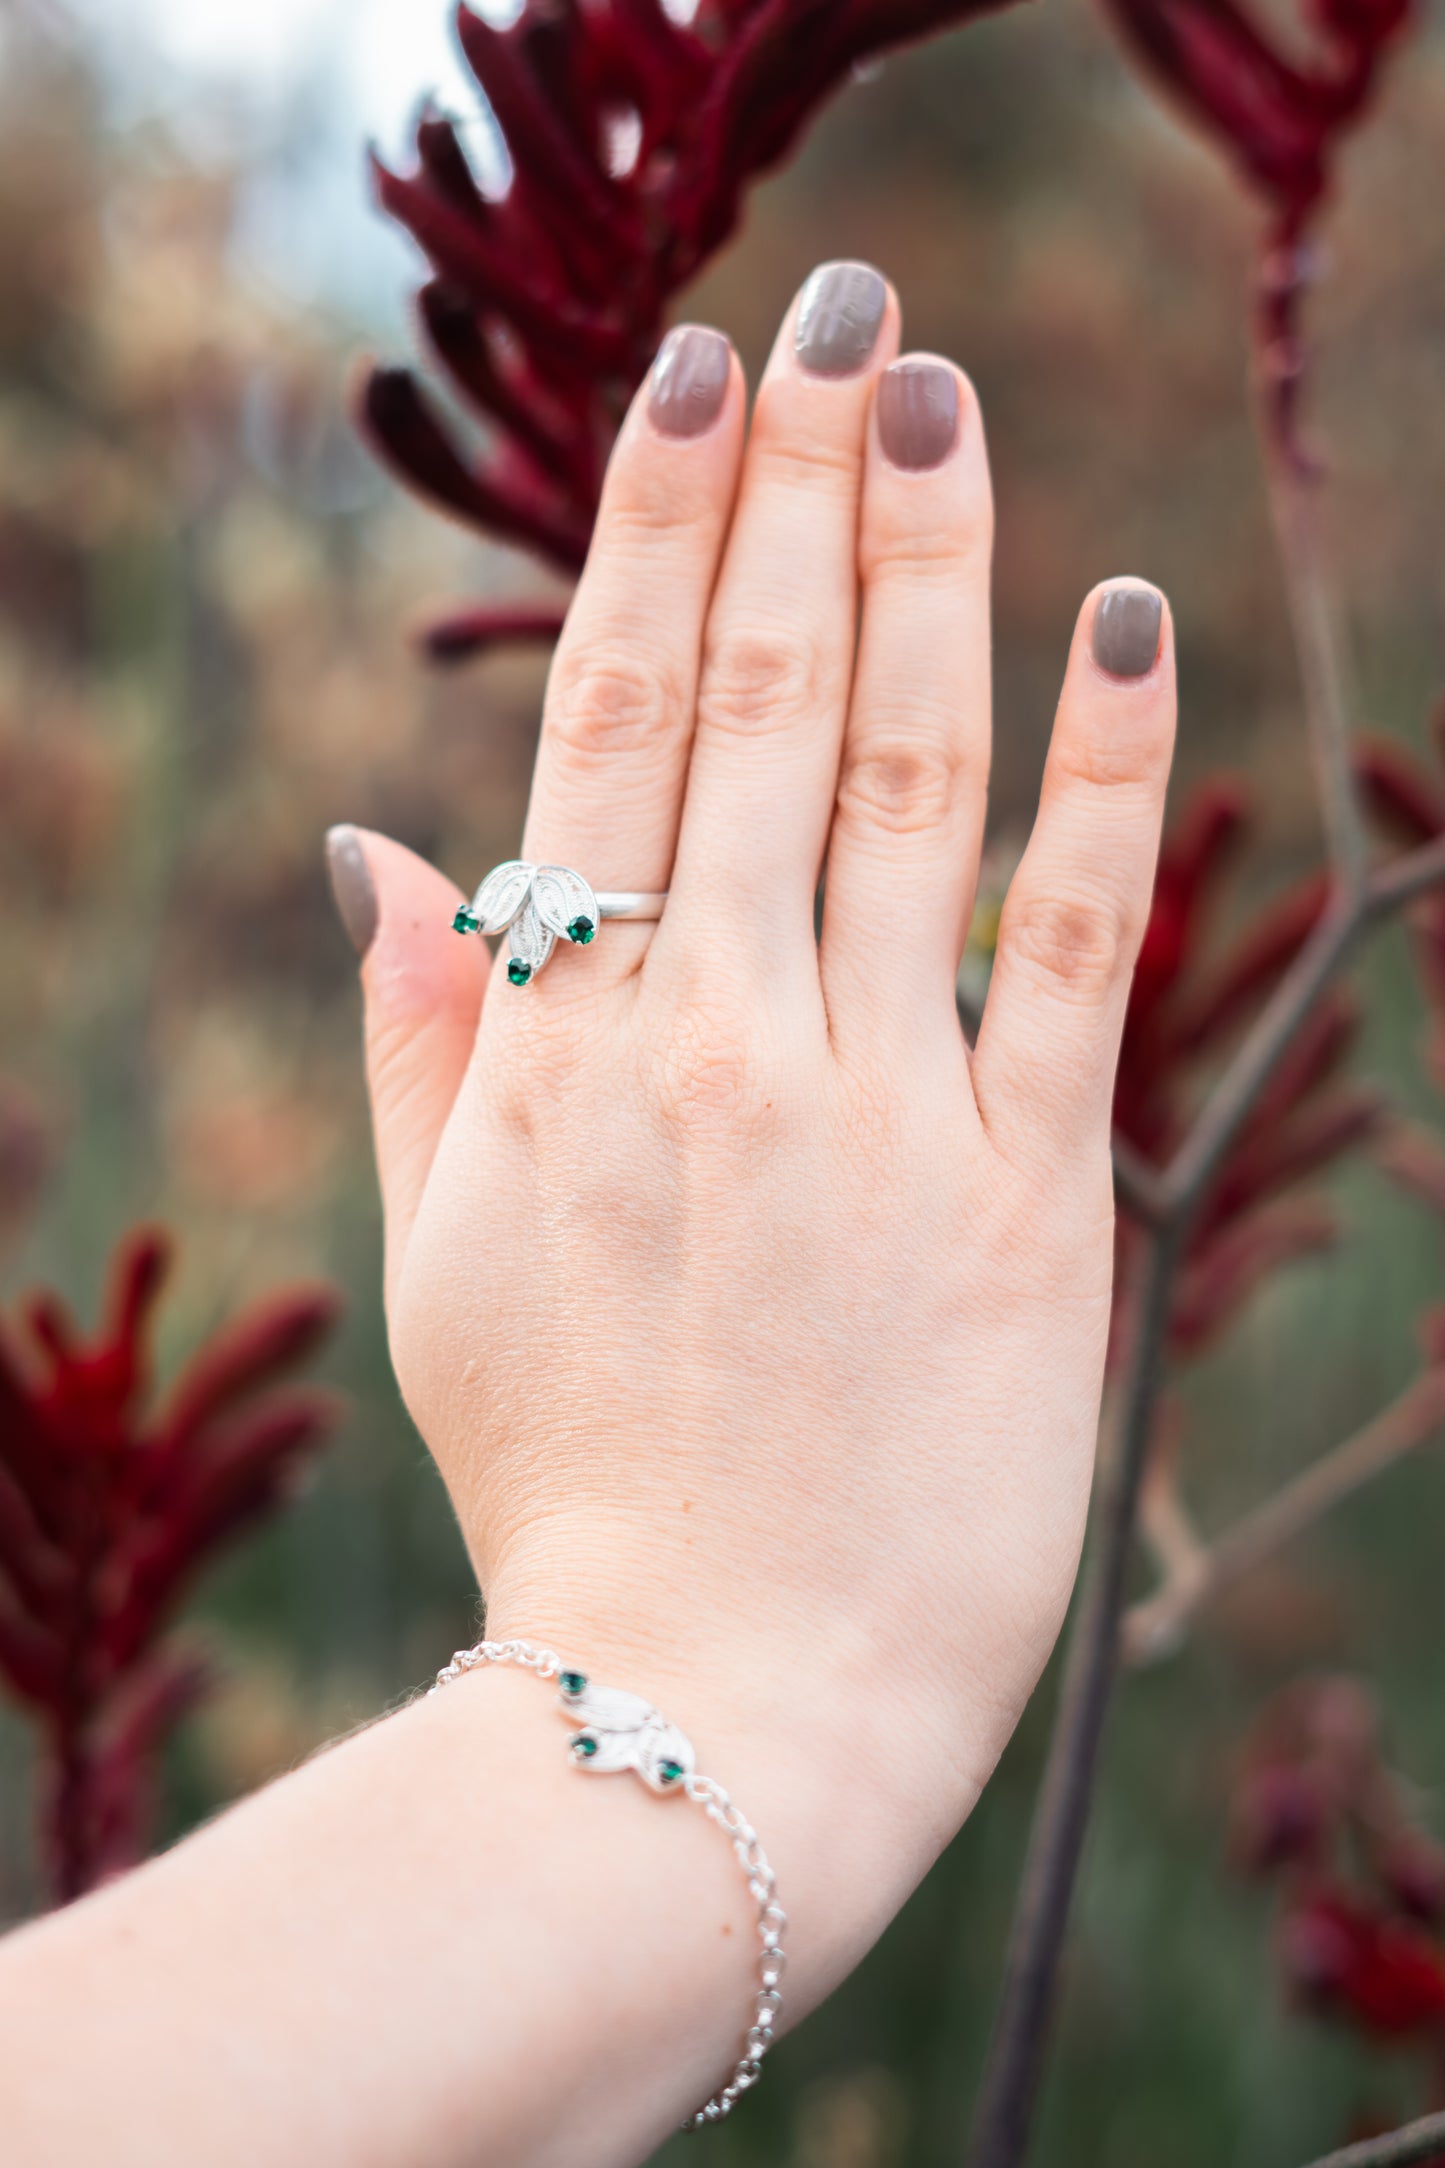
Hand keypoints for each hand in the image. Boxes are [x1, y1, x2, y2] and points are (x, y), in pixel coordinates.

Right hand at [330, 258, 1174, 1937]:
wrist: (716, 1701)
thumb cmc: (570, 1481)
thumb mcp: (443, 1263)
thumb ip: (425, 1038)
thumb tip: (377, 839)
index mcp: (568, 1051)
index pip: (613, 730)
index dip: (659, 542)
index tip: (697, 385)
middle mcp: (722, 1044)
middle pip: (770, 711)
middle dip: (802, 494)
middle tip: (841, 311)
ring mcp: (884, 1112)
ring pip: (914, 785)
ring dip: (932, 573)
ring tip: (941, 404)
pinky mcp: (1032, 1200)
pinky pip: (1073, 948)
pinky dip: (1103, 780)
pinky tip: (1117, 628)